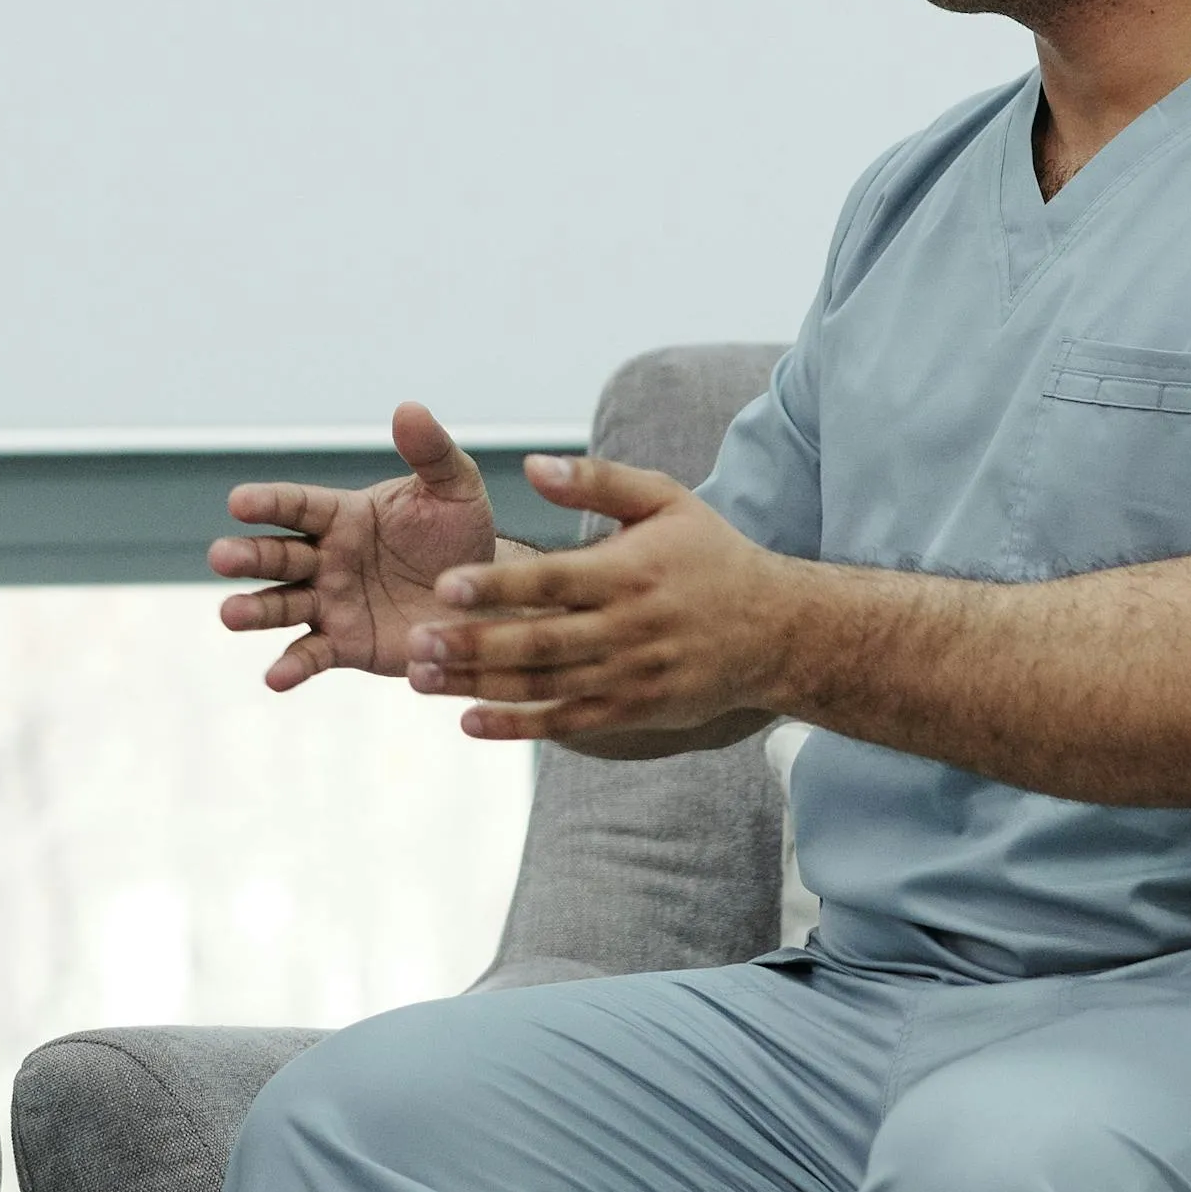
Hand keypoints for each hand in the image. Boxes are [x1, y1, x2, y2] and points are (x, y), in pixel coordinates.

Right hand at [210, 402, 502, 690]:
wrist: (482, 596)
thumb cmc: (461, 534)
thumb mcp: (455, 489)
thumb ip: (431, 452)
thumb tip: (409, 408)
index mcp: (343, 515)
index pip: (297, 505)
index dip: (268, 503)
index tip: (238, 502)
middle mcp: (326, 558)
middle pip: (278, 556)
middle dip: (247, 557)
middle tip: (219, 558)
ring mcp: (330, 603)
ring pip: (282, 604)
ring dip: (255, 610)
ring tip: (229, 614)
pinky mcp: (345, 645)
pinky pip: (312, 655)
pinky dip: (292, 667)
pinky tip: (274, 678)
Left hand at [404, 453, 801, 741]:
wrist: (774, 630)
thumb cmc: (709, 554)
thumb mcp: (665, 499)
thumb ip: (598, 480)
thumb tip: (533, 464)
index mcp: (629, 572)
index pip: (552, 581)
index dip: (498, 586)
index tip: (444, 587)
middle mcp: (628, 628)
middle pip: (540, 641)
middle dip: (474, 645)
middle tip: (416, 642)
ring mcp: (630, 676)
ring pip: (544, 686)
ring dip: (480, 686)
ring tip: (423, 680)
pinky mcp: (633, 711)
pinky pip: (567, 723)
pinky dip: (518, 726)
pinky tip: (469, 721)